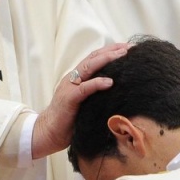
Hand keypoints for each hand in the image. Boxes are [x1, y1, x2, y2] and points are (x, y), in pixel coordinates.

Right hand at [31, 43, 128, 158]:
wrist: (49, 132)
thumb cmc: (70, 120)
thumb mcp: (86, 102)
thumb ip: (96, 93)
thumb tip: (119, 91)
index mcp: (77, 77)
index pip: (95, 58)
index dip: (110, 51)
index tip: (128, 47)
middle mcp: (73, 78)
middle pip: (93, 58)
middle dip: (112, 50)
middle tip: (130, 47)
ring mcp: (69, 86)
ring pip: (88, 67)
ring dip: (106, 59)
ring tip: (122, 55)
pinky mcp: (68, 98)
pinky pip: (84, 88)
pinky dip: (96, 83)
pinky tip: (110, 81)